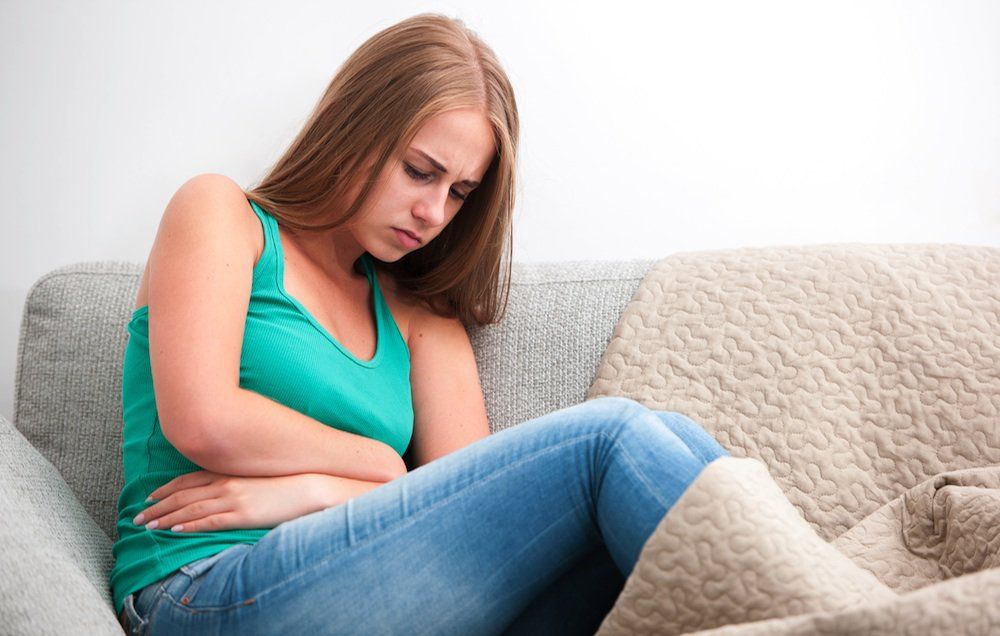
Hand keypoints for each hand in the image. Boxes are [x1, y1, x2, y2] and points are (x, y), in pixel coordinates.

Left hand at [133, 470, 327, 532]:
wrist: (309, 486)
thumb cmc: (286, 481)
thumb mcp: (256, 475)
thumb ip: (236, 480)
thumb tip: (222, 487)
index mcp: (228, 473)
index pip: (188, 480)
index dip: (166, 488)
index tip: (150, 496)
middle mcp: (226, 483)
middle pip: (183, 495)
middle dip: (158, 506)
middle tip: (137, 516)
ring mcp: (233, 499)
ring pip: (190, 508)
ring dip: (166, 518)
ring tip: (148, 526)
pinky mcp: (242, 514)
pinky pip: (210, 521)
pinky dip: (190, 525)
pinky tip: (175, 530)